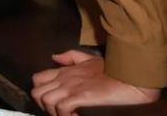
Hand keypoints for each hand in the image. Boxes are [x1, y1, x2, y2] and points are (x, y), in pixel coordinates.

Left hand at [31, 50, 160, 115]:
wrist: (130, 76)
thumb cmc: (113, 69)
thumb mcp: (89, 59)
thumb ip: (71, 57)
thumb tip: (55, 57)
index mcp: (65, 70)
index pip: (37, 78)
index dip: (40, 92)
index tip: (51, 103)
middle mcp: (64, 78)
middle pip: (36, 91)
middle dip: (43, 105)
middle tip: (57, 112)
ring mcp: (71, 86)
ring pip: (45, 100)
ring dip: (53, 112)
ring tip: (67, 115)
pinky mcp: (80, 96)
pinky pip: (61, 108)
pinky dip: (64, 115)